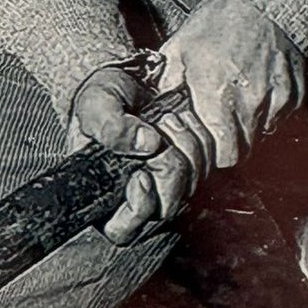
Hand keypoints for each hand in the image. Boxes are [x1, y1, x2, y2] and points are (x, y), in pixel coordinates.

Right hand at [69, 64, 213, 244]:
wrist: (135, 78)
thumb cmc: (106, 98)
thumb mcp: (96, 104)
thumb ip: (110, 126)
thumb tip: (146, 144)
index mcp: (107, 194)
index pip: (122, 229)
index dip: (138, 208)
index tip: (142, 176)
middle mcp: (141, 195)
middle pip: (166, 207)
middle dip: (166, 165)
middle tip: (156, 134)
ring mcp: (171, 182)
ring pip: (192, 184)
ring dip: (184, 144)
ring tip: (165, 118)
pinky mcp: (195, 165)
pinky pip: (211, 163)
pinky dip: (201, 136)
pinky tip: (184, 118)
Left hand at [158, 0, 304, 170]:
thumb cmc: (219, 21)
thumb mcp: (180, 47)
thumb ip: (166, 83)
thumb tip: (153, 107)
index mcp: (217, 95)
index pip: (223, 154)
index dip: (214, 154)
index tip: (207, 141)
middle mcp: (250, 102)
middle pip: (244, 149)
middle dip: (230, 143)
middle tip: (219, 124)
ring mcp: (276, 97)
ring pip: (263, 132)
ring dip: (249, 125)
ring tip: (237, 101)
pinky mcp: (293, 90)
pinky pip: (281, 114)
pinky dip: (270, 109)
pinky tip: (256, 88)